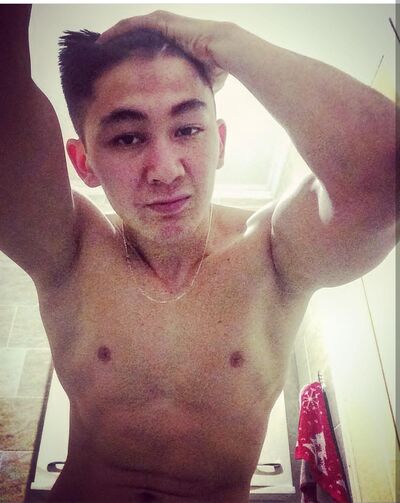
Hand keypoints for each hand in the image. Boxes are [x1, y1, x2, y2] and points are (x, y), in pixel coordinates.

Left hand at [98, 10, 228, 91]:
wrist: (223, 51)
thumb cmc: (215, 67)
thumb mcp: (194, 79)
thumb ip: (186, 88)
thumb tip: (185, 108)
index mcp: (171, 42)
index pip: (143, 47)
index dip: (129, 57)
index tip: (115, 71)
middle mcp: (163, 30)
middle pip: (132, 36)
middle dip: (116, 47)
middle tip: (99, 60)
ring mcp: (160, 23)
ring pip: (128, 29)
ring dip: (111, 39)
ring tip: (96, 51)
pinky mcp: (158, 21)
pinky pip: (130, 26)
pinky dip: (115, 33)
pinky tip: (102, 42)